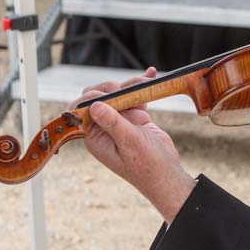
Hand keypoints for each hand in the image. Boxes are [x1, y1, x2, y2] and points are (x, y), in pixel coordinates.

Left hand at [80, 68, 195, 223]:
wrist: (168, 175)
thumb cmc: (148, 166)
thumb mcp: (130, 143)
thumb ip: (113, 124)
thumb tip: (94, 106)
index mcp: (95, 137)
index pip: (80, 111)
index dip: (90, 98)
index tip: (108, 95)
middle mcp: (104, 128)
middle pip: (97, 97)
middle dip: (111, 89)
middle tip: (125, 90)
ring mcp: (119, 121)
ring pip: (117, 94)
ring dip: (130, 86)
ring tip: (146, 80)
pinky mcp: (134, 117)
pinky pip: (133, 97)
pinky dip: (141, 87)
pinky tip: (150, 75)